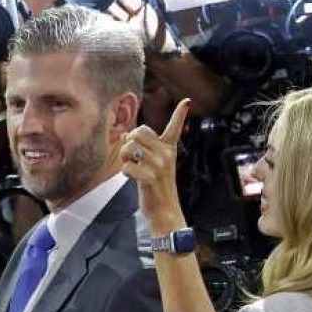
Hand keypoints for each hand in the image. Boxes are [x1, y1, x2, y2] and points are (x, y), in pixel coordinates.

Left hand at [118, 98, 190, 235]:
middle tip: (132, 155)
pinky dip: (125, 172)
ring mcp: (159, 166)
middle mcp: (166, 154)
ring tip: (131, 165)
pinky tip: (133, 178)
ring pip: (130, 146)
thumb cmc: (155, 186)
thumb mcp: (153, 164)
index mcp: (168, 149)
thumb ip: (143, 148)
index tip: (187, 101)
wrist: (163, 209)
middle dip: (129, 141)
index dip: (180, 114)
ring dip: (124, 157)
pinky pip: (128, 166)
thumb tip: (126, 135)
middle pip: (139, 131)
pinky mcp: (150, 178)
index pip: (175, 127)